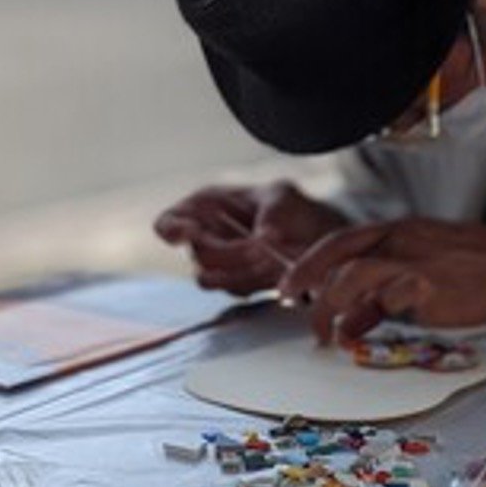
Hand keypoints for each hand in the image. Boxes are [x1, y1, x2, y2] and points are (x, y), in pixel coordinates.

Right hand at [154, 182, 345, 293]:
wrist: (315, 238)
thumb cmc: (292, 209)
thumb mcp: (285, 196)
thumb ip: (273, 210)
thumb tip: (263, 236)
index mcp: (207, 207)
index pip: (169, 222)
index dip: (173, 230)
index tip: (192, 232)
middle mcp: (206, 237)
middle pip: (197, 255)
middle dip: (231, 253)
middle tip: (261, 247)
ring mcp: (219, 265)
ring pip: (212, 279)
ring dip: (245, 269)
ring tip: (274, 256)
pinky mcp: (235, 284)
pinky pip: (234, 290)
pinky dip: (257, 281)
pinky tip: (276, 268)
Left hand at [282, 218, 485, 352]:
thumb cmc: (473, 274)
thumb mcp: (421, 274)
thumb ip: (382, 296)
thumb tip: (348, 324)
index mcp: (398, 231)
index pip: (341, 240)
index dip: (310, 261)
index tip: (291, 284)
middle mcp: (400, 238)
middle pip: (337, 250)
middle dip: (304, 275)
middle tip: (286, 300)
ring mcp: (412, 259)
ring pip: (352, 275)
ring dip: (329, 304)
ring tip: (323, 332)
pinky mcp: (426, 283)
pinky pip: (387, 298)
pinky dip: (370, 314)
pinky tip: (365, 331)